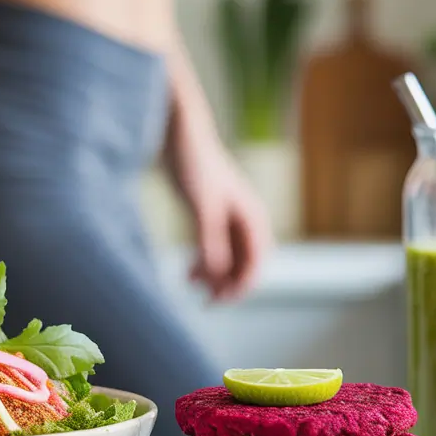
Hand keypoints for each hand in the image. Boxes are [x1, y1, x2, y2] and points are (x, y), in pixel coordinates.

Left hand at [167, 129, 271, 300]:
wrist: (178, 133)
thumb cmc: (194, 164)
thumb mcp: (202, 207)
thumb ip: (210, 241)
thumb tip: (216, 274)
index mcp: (252, 218)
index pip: (256, 264)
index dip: (239, 287)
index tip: (217, 302)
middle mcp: (246, 220)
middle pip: (244, 265)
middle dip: (226, 285)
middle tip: (204, 301)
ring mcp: (229, 218)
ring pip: (228, 259)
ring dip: (213, 276)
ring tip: (190, 284)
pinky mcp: (211, 215)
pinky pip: (214, 249)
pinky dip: (203, 263)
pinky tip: (186, 272)